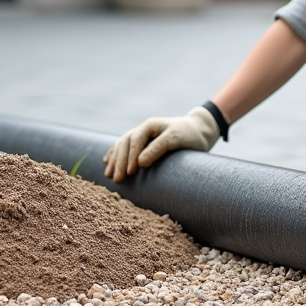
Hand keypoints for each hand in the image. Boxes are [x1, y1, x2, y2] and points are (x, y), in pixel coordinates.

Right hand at [103, 107, 219, 181]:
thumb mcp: (176, 139)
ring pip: (122, 146)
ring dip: (115, 160)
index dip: (130, 157)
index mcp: (150, 125)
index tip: (130, 173)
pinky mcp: (143, 142)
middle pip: (125, 144)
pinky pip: (124, 147)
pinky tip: (107, 161)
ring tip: (109, 176)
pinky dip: (115, 154)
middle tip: (117, 180)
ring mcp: (141, 135)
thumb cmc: (190, 135)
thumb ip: (158, 148)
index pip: (135, 141)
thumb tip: (139, 162)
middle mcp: (143, 129)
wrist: (199, 130)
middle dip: (119, 162)